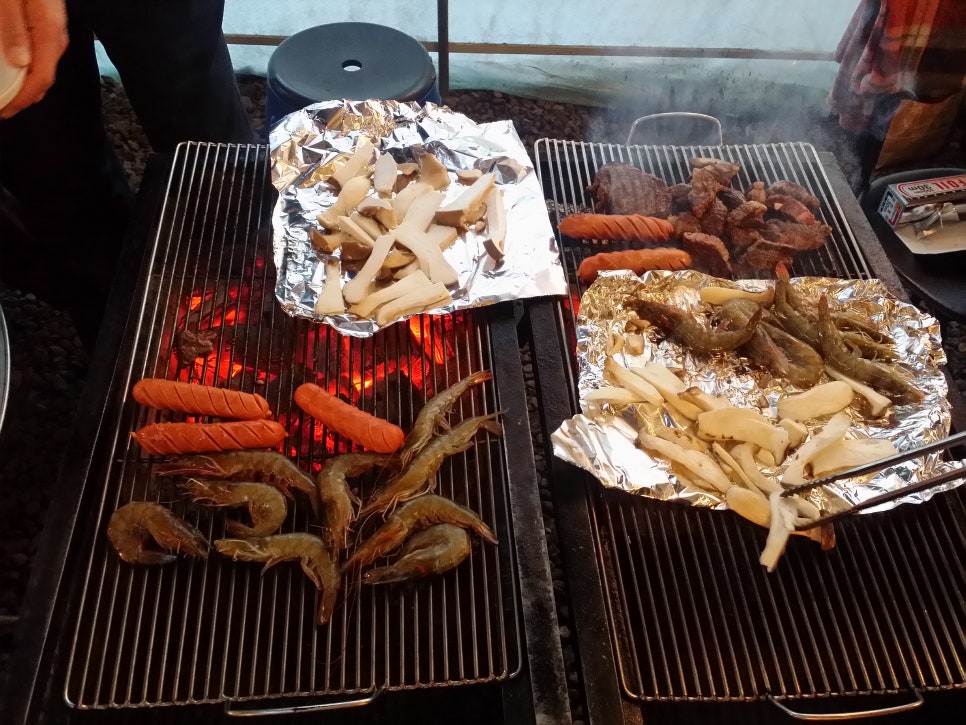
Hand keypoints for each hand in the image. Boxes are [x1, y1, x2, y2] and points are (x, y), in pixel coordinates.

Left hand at [0, 0, 67, 117]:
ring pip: (42, 65)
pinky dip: (26, 66)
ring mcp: (52, 27)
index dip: (21, 100)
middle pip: (44, 76)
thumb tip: (21, 63)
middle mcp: (55, 33)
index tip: (3, 112)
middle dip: (23, 97)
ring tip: (7, 93)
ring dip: (24, 83)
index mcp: (48, 29)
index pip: (40, 77)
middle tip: (3, 109)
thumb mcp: (8, 1)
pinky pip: (39, 52)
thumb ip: (14, 28)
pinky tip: (13, 67)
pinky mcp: (44, 20)